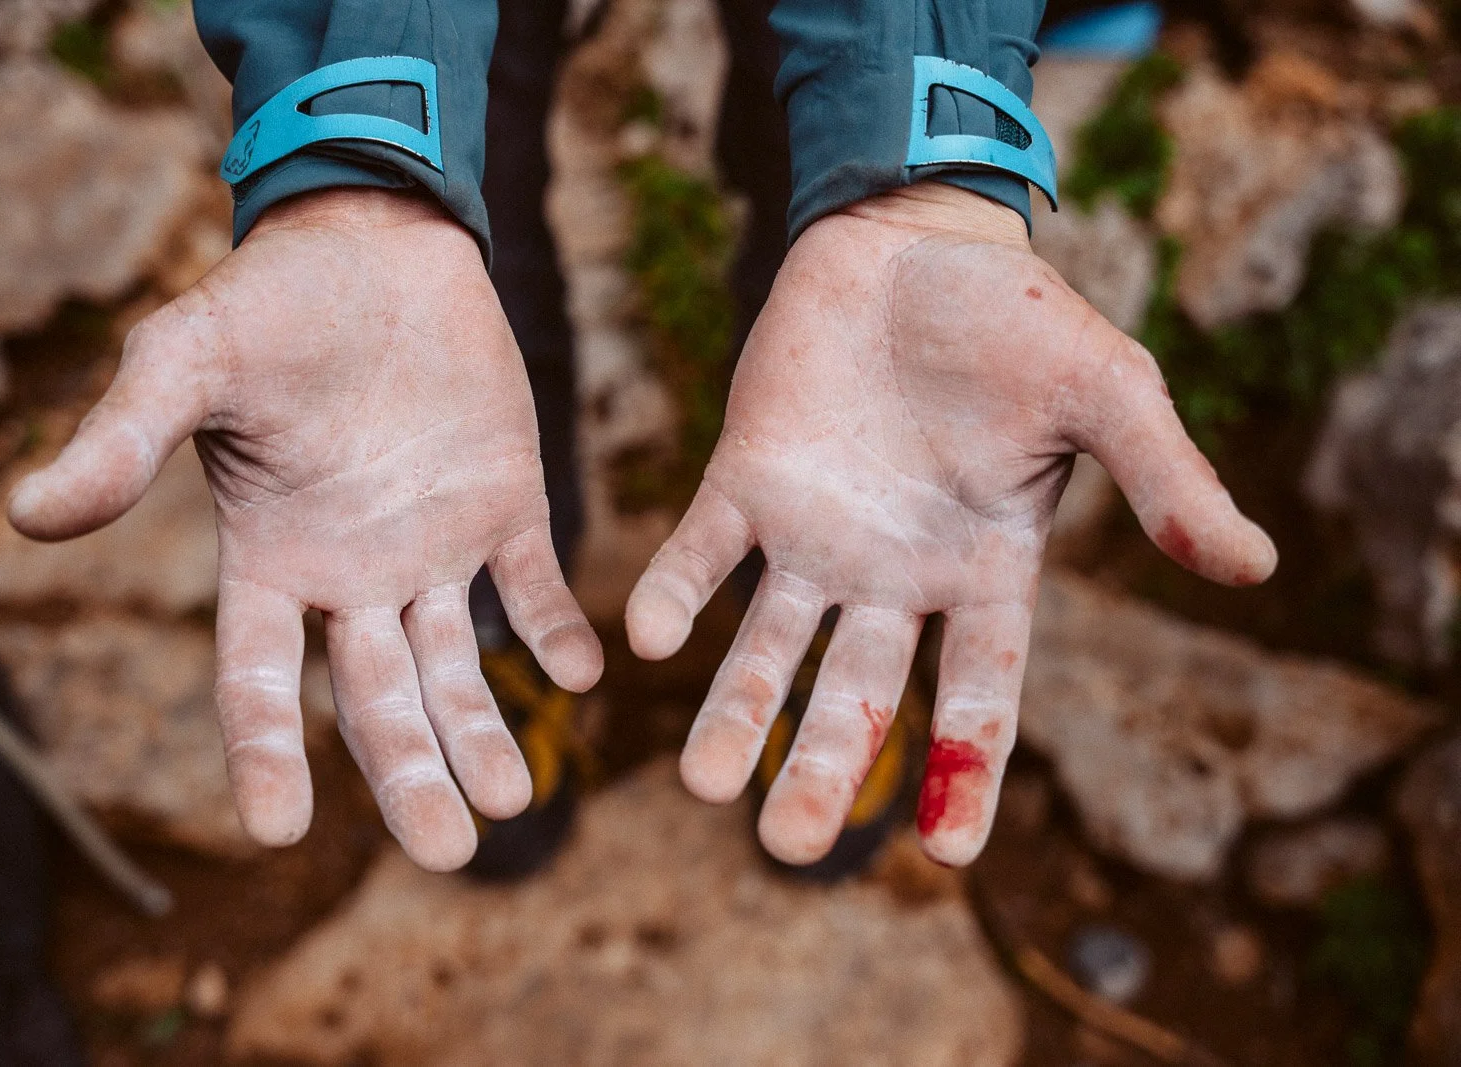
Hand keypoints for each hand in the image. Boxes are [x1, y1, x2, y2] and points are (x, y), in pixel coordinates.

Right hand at [9, 189, 602, 869]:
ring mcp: (434, 546)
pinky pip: (534, 584)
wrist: (379, 246)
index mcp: (271, 558)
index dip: (265, 752)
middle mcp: (354, 573)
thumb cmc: (270, 301)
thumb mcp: (187, 361)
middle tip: (448, 849)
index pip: (257, 678)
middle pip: (376, 697)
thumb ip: (124, 439)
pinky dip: (555, 631)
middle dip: (409, 772)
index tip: (277, 832)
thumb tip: (25, 514)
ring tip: (517, 799)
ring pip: (457, 663)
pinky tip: (579, 677)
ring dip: (484, 729)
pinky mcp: (507, 506)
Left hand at [627, 183, 1274, 867]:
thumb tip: (1255, 566)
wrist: (914, 239)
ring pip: (768, 647)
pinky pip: (704, 550)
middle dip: (823, 767)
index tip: (947, 856)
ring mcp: (813, 535)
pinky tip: (650, 637)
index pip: (977, 698)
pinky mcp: (746, 481)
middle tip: (785, 843)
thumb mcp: (1109, 393)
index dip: (964, 774)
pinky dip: (678, 591)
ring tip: (702, 783)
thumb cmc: (1020, 320)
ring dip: (735, 712)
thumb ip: (1164, 482)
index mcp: (982, 573)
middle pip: (856, 697)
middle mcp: (891, 577)